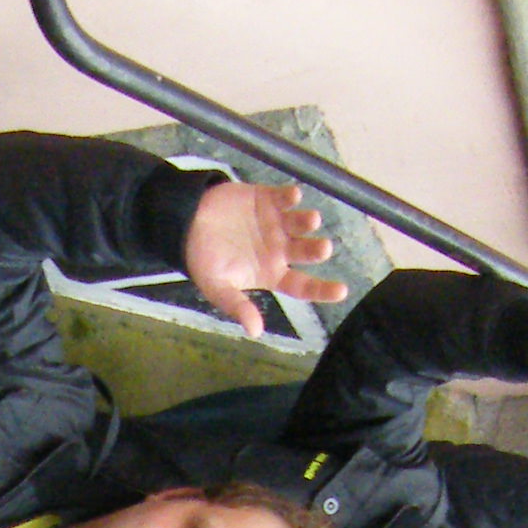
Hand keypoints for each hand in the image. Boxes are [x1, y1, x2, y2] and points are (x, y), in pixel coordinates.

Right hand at [181, 180, 346, 338]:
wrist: (184, 224)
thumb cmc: (202, 260)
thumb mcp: (217, 288)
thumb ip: (237, 306)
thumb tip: (255, 331)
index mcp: (271, 274)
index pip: (302, 285)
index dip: (322, 289)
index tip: (342, 291)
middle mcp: (279, 249)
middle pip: (306, 251)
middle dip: (316, 250)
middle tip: (324, 248)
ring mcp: (275, 223)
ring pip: (300, 223)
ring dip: (307, 222)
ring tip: (311, 221)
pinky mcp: (267, 199)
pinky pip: (284, 198)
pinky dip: (291, 196)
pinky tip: (294, 196)